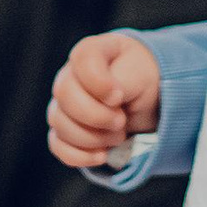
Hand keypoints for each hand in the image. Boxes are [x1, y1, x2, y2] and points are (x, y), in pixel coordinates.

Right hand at [47, 33, 161, 168]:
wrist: (149, 99)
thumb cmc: (144, 79)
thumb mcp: (142, 74)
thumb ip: (122, 82)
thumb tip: (107, 103)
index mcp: (90, 52)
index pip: (82, 59)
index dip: (99, 83)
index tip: (119, 96)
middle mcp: (70, 76)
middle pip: (65, 94)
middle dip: (97, 115)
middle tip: (122, 120)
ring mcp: (64, 104)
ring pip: (60, 123)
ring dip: (93, 137)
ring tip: (119, 134)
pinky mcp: (64, 130)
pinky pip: (58, 145)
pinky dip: (81, 155)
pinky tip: (102, 154)